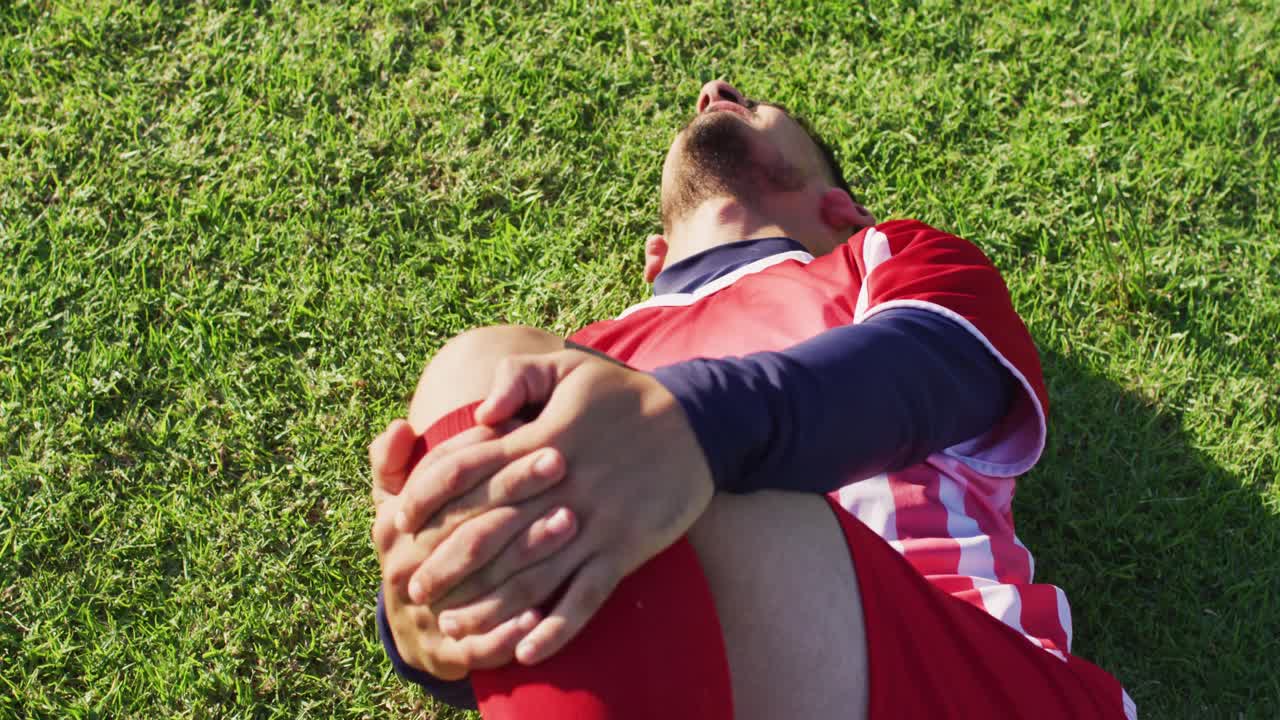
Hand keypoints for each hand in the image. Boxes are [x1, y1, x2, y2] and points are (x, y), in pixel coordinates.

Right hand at [370, 420, 571, 677]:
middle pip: (466, 524)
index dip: (478, 452)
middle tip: (560, 463)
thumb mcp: (397, 500)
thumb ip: (396, 460)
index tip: (523, 427)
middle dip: (514, 491)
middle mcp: (406, 566)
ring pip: (482, 579)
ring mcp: (428, 611)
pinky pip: (481, 644)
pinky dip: (510, 631)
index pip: (439, 480)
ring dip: (528, 551)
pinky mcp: (450, 655)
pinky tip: (544, 612)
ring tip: (570, 522)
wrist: (416, 627)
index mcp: (395, 523)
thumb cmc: (424, 542)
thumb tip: (399, 427)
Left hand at [393, 350, 714, 664]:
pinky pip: (587, 596)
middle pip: (487, 532)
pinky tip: (526, 650)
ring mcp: (593, 521)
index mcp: (540, 439)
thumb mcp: (570, 366)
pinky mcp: (625, 548)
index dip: (424, 496)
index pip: (465, 468)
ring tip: (452, 629)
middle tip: (411, 590)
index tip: (396, 521)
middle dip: (444, 565)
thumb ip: (519, 379)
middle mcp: (560, 485)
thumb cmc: (623, 395)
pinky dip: (556, 627)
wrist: (698, 422)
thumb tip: (479, 410)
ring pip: (530, 574)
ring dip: (488, 607)